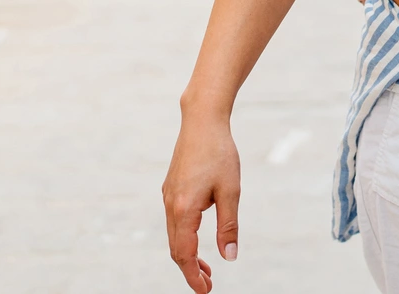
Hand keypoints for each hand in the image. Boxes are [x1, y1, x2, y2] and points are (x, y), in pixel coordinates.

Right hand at [162, 109, 240, 291]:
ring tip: (206, 267)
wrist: (202, 121)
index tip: (205, 291)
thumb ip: (229, 225)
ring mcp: (168, 197)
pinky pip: (174, 222)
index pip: (185, 254)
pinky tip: (198, 238)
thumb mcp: (231, 191)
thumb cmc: (220, 153)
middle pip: (176, 249)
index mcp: (184, 210)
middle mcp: (170, 206)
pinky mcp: (171, 189)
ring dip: (187, 254)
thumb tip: (229, 256)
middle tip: (207, 284)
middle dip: (190, 270)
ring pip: (173, 236)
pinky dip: (184, 237)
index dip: (193, 276)